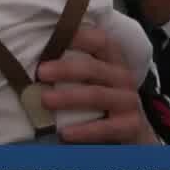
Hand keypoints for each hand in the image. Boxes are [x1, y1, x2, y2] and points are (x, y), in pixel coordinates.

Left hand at [35, 25, 158, 144]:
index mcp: (113, 61)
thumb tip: (36, 62)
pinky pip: (106, 127)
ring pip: (97, 95)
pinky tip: (65, 133)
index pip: (100, 40)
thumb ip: (75, 69)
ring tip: (45, 100)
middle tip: (40, 72)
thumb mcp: (95, 82)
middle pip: (93, 68)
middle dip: (65, 69)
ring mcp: (129, 101)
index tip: (53, 36)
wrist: (133, 133)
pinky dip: (85, 130)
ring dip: (69, 97)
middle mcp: (123, 77)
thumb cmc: (105, 103)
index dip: (79, 36)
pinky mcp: (131, 125)